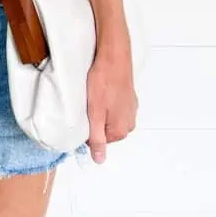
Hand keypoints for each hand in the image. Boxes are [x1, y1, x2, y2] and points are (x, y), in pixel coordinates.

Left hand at [85, 46, 138, 163]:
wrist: (114, 56)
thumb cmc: (103, 82)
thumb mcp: (95, 113)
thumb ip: (97, 138)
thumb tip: (100, 160)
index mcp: (121, 130)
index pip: (98, 141)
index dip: (87, 128)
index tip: (83, 114)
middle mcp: (129, 122)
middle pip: (105, 129)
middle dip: (95, 119)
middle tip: (89, 103)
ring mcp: (131, 108)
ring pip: (110, 116)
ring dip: (101, 109)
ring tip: (95, 95)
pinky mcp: (129, 96)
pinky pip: (115, 105)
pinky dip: (107, 100)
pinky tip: (102, 89)